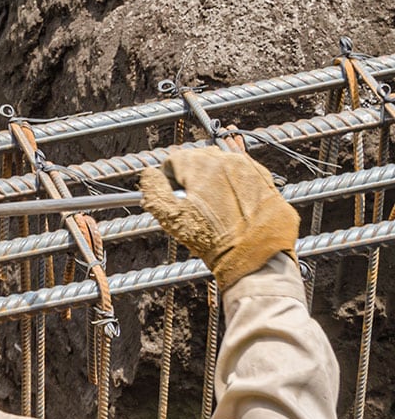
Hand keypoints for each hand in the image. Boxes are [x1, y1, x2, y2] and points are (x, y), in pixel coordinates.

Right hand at [140, 149, 298, 288]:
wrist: (254, 259)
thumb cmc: (211, 240)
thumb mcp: (170, 217)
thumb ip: (154, 190)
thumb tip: (149, 175)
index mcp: (202, 164)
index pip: (174, 160)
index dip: (168, 179)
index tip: (173, 195)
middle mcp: (229, 160)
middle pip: (200, 159)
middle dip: (192, 178)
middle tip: (193, 204)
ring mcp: (252, 171)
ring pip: (224, 168)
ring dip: (215, 182)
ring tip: (215, 209)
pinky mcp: (269, 184)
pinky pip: (246, 179)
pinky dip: (237, 190)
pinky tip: (234, 210)